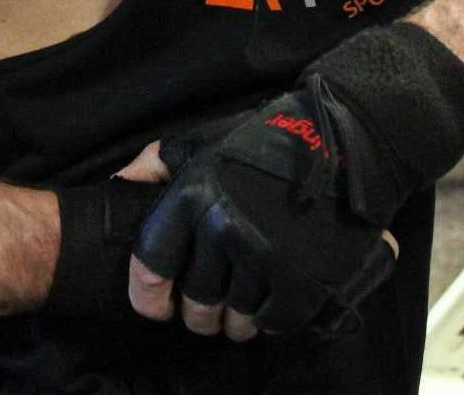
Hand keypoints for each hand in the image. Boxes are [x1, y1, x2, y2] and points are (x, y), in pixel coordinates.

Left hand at [129, 80, 397, 340]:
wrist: (342, 141)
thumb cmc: (264, 141)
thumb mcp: (203, 142)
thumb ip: (157, 164)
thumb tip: (121, 184)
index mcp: (193, 194)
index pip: (151, 264)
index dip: (148, 296)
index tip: (157, 307)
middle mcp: (223, 228)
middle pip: (196, 300)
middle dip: (198, 311)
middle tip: (206, 308)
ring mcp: (264, 256)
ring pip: (235, 316)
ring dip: (234, 319)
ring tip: (239, 309)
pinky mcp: (302, 280)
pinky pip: (272, 323)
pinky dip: (269, 320)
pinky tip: (269, 304)